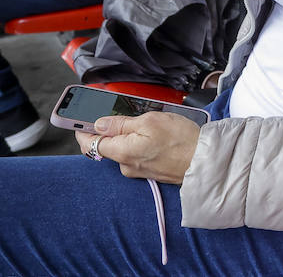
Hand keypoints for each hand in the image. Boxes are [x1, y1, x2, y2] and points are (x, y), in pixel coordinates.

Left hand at [74, 112, 200, 183]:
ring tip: (145, 120)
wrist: (205, 162)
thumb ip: (121, 123)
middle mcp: (125, 165)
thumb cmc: (181, 140)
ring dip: (128, 134)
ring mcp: (138, 170)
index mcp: (121, 152)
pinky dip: (139, 142)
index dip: (81, 129)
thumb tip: (100, 123)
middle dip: (110, 128)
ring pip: (123, 148)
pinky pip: (137, 154)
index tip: (77, 118)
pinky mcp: (150, 171)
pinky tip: (154, 134)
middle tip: (119, 111)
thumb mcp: (149, 121)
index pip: (89, 143)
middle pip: (106, 145)